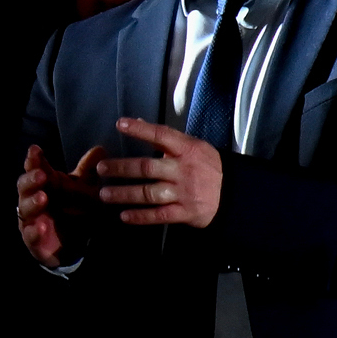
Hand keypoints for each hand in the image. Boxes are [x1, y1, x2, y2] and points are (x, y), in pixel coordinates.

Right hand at [15, 141, 105, 264]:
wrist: (73, 243)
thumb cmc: (73, 209)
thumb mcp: (83, 190)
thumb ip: (88, 172)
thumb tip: (99, 149)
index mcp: (43, 185)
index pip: (34, 169)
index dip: (33, 159)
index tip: (36, 149)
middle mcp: (32, 200)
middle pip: (25, 187)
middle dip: (31, 180)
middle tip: (41, 174)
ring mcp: (31, 221)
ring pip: (25, 210)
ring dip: (32, 203)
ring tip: (43, 197)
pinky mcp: (34, 241)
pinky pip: (30, 237)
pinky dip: (34, 232)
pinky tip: (41, 227)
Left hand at [95, 116, 224, 229]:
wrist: (235, 195)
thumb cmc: (208, 167)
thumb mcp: (194, 148)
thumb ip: (165, 138)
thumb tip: (136, 121)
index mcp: (188, 150)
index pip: (162, 135)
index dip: (140, 130)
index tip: (119, 124)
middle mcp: (185, 170)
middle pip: (147, 167)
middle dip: (121, 168)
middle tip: (101, 169)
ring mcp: (185, 192)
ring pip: (149, 193)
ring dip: (124, 194)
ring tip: (105, 194)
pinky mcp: (186, 212)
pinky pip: (159, 215)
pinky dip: (141, 217)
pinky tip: (124, 216)